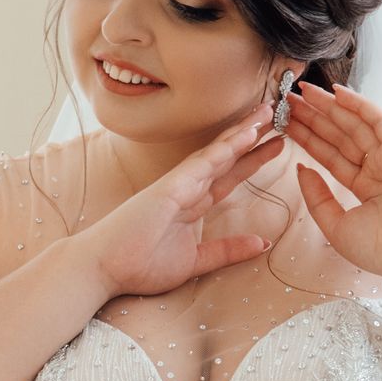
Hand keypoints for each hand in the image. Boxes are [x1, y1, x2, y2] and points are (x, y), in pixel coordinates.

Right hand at [76, 100, 287, 296]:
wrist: (102, 267)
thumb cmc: (137, 265)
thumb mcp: (194, 262)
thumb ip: (226, 251)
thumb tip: (261, 244)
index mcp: (191, 205)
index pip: (228, 177)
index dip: (252, 160)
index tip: (276, 144)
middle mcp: (186, 189)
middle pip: (227, 158)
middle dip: (253, 137)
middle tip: (280, 116)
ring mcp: (177, 185)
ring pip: (218, 153)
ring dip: (244, 132)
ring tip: (270, 113)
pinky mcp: (169, 187)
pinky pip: (204, 164)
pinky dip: (227, 148)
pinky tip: (247, 134)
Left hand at [282, 81, 381, 284]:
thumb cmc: (378, 249)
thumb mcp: (335, 222)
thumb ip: (316, 195)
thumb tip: (301, 168)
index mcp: (365, 187)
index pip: (331, 155)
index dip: (308, 138)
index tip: (286, 123)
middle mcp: (377, 169)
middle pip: (339, 136)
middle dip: (314, 117)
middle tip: (288, 100)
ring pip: (354, 125)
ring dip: (329, 106)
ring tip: (304, 91)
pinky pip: (378, 121)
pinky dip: (359, 104)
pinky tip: (336, 91)